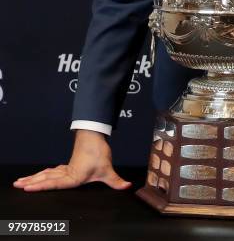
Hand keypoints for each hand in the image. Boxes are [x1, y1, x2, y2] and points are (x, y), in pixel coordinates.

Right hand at [13, 130, 131, 191]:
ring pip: (48, 173)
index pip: (55, 183)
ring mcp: (67, 167)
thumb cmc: (98, 150)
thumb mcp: (107, 168)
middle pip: (47, 178)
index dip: (42, 186)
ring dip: (35, 177)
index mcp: (74, 176)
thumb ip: (115, 180)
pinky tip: (42, 175)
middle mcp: (67, 172)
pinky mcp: (69, 164)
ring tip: (22, 181)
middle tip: (18, 184)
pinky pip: (54, 170)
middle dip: (32, 182)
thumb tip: (126, 186)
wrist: (95, 134)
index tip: (28, 188)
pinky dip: (45, 173)